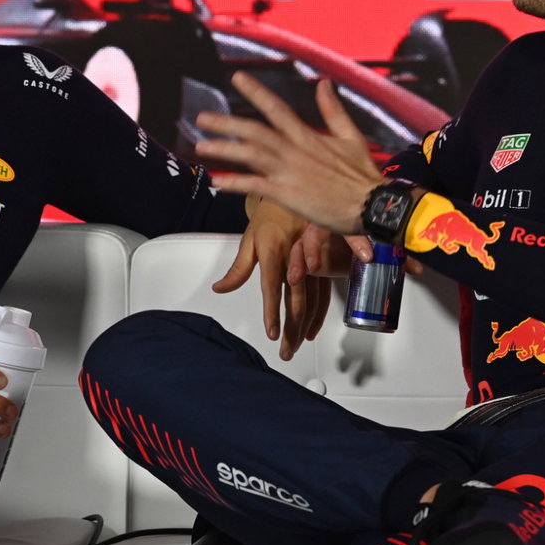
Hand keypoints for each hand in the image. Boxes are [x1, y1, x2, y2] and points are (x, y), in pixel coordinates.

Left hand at [197, 72, 383, 234]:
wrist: (371, 204)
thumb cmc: (363, 175)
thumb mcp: (351, 136)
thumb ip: (333, 110)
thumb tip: (324, 83)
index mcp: (308, 136)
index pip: (276, 108)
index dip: (255, 92)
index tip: (237, 78)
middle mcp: (294, 150)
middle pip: (254, 131)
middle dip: (226, 123)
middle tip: (202, 118)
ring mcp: (288, 172)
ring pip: (249, 155)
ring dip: (223, 150)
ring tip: (201, 147)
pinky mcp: (287, 194)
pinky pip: (255, 186)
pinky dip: (234, 183)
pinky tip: (217, 181)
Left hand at [213, 198, 331, 359]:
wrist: (295, 193)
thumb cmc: (269, 216)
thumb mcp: (249, 239)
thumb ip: (238, 268)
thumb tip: (220, 289)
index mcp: (274, 249)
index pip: (272, 286)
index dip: (272, 311)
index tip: (272, 332)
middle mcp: (295, 256)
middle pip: (296, 299)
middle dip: (291, 328)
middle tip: (285, 351)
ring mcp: (313, 260)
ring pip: (312, 300)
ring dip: (304, 326)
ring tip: (294, 346)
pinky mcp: (325, 264)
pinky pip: (324, 293)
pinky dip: (318, 315)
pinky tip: (311, 330)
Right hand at [296, 224, 424, 278]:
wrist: (345, 236)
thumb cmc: (361, 235)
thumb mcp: (378, 243)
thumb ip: (396, 254)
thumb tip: (417, 269)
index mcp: (349, 216)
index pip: (352, 223)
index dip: (358, 240)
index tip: (368, 257)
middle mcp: (329, 222)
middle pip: (319, 228)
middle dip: (318, 246)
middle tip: (320, 264)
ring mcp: (313, 234)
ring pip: (305, 240)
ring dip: (303, 256)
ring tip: (305, 271)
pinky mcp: (303, 249)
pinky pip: (295, 254)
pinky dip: (295, 265)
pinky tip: (295, 278)